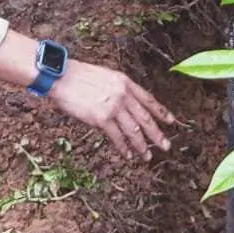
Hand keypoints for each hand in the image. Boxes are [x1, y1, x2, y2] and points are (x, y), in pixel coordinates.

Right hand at [49, 59, 175, 159]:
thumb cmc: (79, 76)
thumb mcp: (105, 76)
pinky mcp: (102, 118)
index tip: (171, 122)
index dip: (161, 112)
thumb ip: (118, 89)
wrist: (62, 77)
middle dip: (157, 134)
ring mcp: (114, 107)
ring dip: (143, 146)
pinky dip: (124, 148)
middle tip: (166, 146)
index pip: (149, 99)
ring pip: (134, 131)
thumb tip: (126, 105)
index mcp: (125, 82)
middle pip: (145, 118)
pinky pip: (117, 137)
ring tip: (148, 156)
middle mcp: (123, 94)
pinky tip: (129, 155)